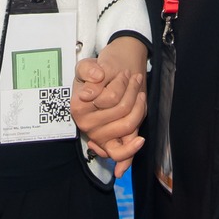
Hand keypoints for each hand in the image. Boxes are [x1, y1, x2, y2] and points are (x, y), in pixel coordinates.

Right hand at [70, 37, 148, 177]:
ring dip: (139, 106)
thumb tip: (97, 77)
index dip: (122, 83)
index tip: (125, 73)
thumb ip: (88, 69)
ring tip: (140, 93)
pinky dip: (129, 151)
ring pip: (128, 124)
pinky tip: (139, 142)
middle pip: (122, 110)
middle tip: (134, 80)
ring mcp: (98, 136)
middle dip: (133, 91)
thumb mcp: (87, 65)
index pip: (111, 97)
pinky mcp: (109, 144)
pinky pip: (119, 153)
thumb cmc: (96, 75)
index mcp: (79, 107)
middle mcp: (86, 125)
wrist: (104, 82)